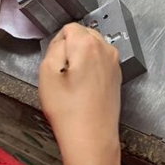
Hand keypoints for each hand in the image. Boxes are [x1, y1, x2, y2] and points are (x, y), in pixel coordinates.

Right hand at [39, 23, 122, 164]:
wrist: (91, 137)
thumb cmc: (67, 109)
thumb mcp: (47, 73)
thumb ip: (54, 47)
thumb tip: (62, 40)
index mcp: (88, 45)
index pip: (69, 28)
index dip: (58, 43)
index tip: (55, 62)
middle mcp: (107, 49)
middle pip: (84, 35)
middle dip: (71, 48)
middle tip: (62, 74)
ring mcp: (115, 63)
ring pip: (93, 48)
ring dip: (81, 58)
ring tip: (73, 82)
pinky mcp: (117, 76)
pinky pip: (100, 62)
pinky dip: (91, 68)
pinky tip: (83, 87)